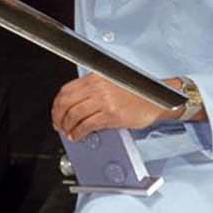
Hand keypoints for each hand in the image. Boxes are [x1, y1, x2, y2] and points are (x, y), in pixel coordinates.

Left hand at [52, 74, 177, 139]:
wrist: (157, 98)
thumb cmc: (137, 92)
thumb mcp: (110, 83)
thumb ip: (93, 90)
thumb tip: (76, 104)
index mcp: (95, 77)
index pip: (66, 90)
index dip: (57, 104)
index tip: (56, 113)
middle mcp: (97, 87)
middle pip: (66, 102)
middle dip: (58, 116)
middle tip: (58, 125)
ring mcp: (104, 100)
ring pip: (74, 114)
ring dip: (67, 126)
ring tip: (68, 132)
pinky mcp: (111, 114)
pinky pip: (87, 125)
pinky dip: (78, 132)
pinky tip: (78, 135)